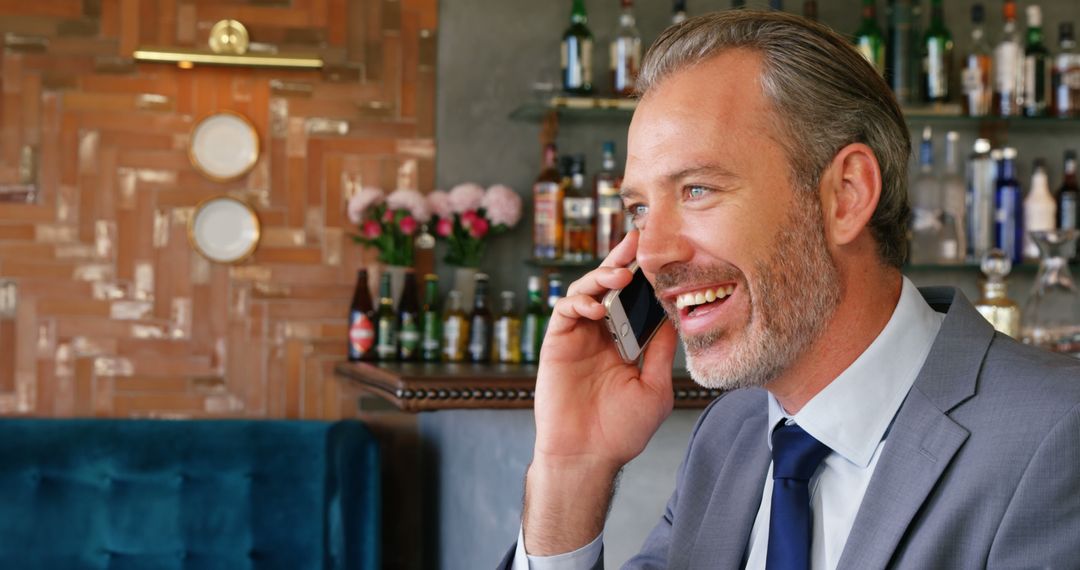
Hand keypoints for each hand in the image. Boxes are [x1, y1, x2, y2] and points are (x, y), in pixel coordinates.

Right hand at [523, 231, 678, 554]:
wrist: (587, 456)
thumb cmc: (621, 430)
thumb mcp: (655, 386)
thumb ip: (662, 350)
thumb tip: (677, 315)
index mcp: (626, 341)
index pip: (636, 300)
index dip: (645, 277)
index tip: (661, 254)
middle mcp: (601, 333)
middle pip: (610, 287)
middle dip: (622, 262)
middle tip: (637, 240)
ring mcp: (578, 336)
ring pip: (586, 291)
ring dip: (602, 277)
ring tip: (620, 276)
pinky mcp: (557, 343)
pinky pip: (565, 311)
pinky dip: (579, 301)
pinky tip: (595, 306)